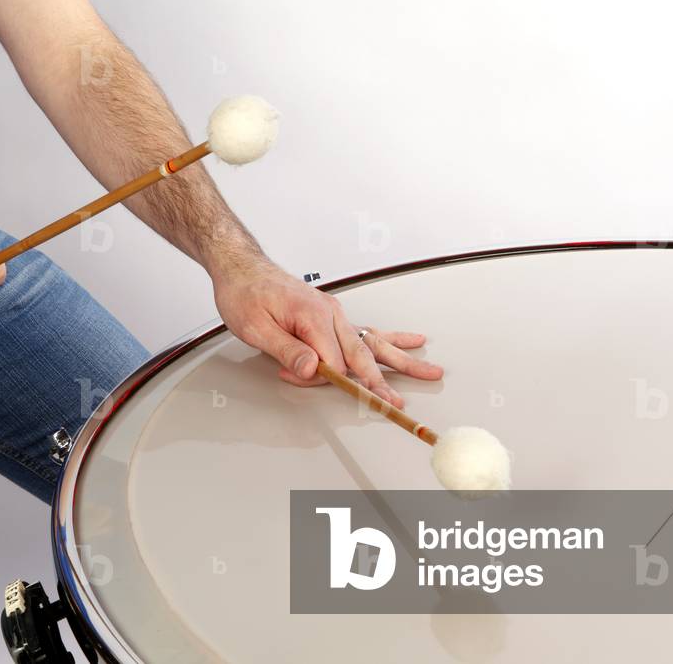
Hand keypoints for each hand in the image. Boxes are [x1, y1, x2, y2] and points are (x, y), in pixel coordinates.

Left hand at [213, 260, 442, 407]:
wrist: (242, 268)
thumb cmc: (245, 294)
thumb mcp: (256, 327)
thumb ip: (287, 350)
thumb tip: (313, 369)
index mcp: (313, 316)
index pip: (330, 361)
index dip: (318, 378)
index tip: (305, 381)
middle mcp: (330, 313)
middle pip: (362, 354)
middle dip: (380, 381)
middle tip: (396, 403)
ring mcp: (334, 313)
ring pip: (372, 342)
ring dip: (401, 359)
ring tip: (430, 371)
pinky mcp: (331, 315)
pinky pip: (365, 331)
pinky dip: (390, 338)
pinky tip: (413, 341)